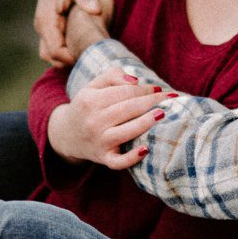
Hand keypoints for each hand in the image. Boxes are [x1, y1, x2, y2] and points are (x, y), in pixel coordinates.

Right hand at [34, 0, 113, 65]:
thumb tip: (94, 9)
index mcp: (46, 20)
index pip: (56, 53)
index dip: (74, 59)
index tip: (94, 56)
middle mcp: (43, 27)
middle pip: (54, 59)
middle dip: (73, 61)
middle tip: (97, 57)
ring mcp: (47, 28)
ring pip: (55, 55)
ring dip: (72, 56)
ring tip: (95, 52)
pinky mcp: (53, 27)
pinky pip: (60, 47)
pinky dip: (72, 50)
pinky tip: (91, 44)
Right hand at [46, 69, 174, 169]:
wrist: (66, 134)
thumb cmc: (87, 106)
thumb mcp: (92, 87)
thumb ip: (112, 76)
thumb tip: (136, 80)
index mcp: (90, 101)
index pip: (124, 92)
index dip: (144, 89)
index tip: (158, 88)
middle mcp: (94, 121)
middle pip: (129, 109)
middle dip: (152, 102)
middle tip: (171, 98)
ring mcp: (98, 141)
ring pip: (126, 132)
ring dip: (147, 122)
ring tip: (163, 114)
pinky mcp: (102, 158)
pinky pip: (118, 162)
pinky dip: (131, 158)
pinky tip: (146, 149)